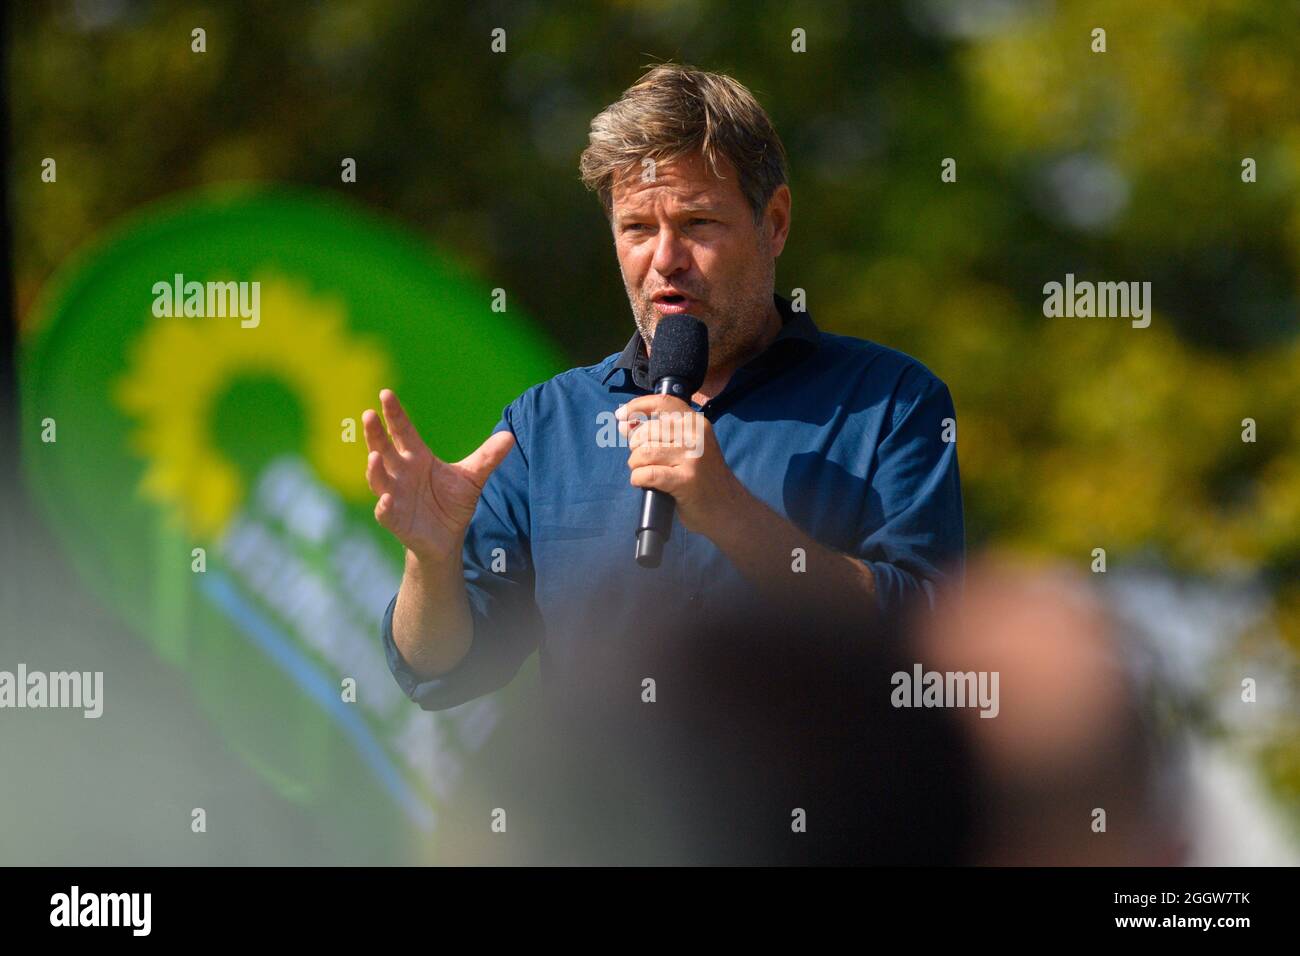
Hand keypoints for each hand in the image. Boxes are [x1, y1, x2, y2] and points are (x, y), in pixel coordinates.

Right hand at [363, 389, 514, 561]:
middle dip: (375, 434)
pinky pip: (385, 511)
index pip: (402, 431)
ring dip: (375, 468)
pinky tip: (387, 500)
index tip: (386, 393)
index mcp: (416, 458)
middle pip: (383, 449)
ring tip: (374, 456)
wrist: (447, 537)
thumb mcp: (472, 478)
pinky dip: (384, 506)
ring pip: (378, 479)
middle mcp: (400, 474)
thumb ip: (488, 457)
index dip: (394, 414)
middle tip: (369, 415)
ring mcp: (395, 496)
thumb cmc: (453, 503)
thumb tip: (510, 435)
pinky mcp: (396, 520)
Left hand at [616, 394, 745, 534]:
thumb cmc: (701, 476)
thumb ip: (658, 433)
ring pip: (644, 452)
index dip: (637, 406)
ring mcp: (692, 458)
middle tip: (643, 460)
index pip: (663, 403)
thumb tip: (625, 424)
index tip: (621, 415)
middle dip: (635, 447)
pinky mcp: (686, 480)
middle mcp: (696, 436)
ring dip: (636, 464)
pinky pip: (648, 474)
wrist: (726, 506)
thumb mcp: (686, 447)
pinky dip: (638, 478)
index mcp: (696, 423)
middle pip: (647, 431)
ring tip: (644, 472)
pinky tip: (643, 482)